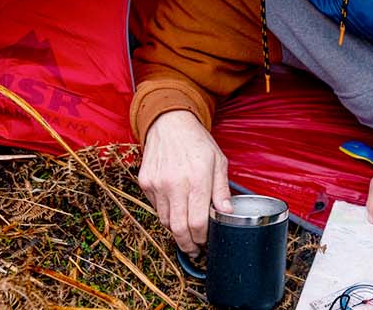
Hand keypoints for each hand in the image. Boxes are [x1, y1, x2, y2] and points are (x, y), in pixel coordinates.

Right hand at [136, 110, 231, 255]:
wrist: (169, 122)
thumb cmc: (197, 142)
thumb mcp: (218, 161)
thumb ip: (222, 190)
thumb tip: (227, 213)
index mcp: (197, 180)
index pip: (198, 223)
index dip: (203, 238)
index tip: (207, 242)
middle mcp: (174, 184)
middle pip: (178, 228)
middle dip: (188, 245)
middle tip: (195, 250)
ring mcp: (157, 184)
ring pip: (165, 221)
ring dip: (176, 230)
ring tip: (187, 232)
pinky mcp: (145, 182)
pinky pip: (155, 207)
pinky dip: (166, 213)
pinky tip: (175, 207)